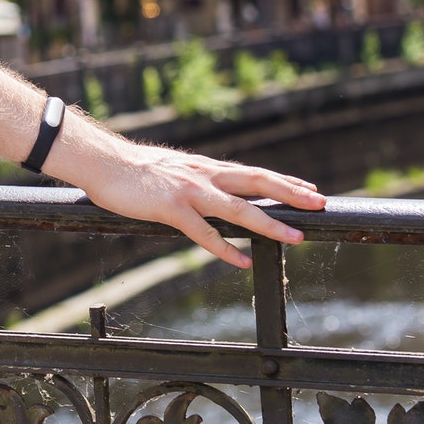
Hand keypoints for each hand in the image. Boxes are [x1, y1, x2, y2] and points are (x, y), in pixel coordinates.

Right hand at [68, 139, 325, 267]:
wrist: (101, 161)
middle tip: (321, 202)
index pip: (252, 173)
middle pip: (256, 182)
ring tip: (295, 237)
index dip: (282, 181)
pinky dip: (225, 249)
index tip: (308, 188)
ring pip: (238, 209)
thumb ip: (192, 180)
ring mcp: (189, 191)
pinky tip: (241, 262)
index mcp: (204, 167)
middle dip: (291, 193)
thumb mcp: (171, 170)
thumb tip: (206, 191)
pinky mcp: (171, 208)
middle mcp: (204, 175)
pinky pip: (204, 233)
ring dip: (270, 223)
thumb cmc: (131, 169)